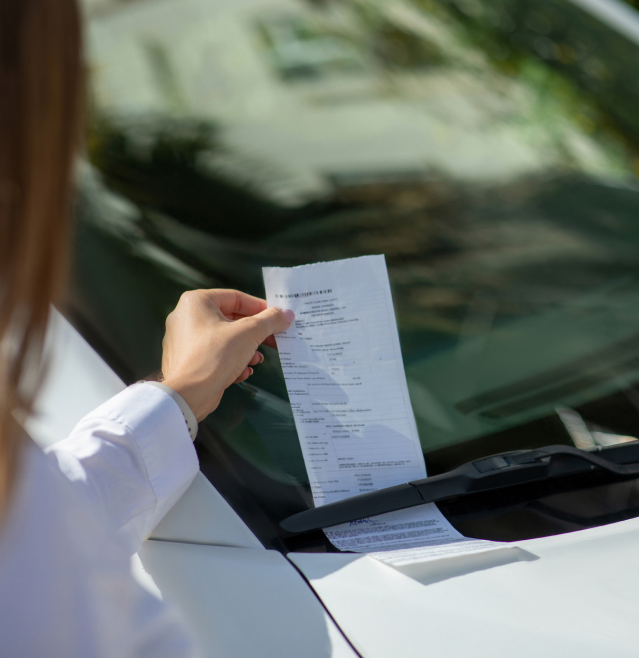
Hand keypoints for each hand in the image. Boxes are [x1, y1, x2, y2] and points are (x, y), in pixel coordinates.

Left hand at [161, 289, 293, 420]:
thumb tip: (286, 315)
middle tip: (274, 339)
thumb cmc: (214, 356)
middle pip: (231, 319)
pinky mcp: (188, 361)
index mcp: (196, 302)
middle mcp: (186, 318)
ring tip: (257, 359)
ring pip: (225, 339)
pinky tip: (243, 372)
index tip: (277, 317)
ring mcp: (185, 341)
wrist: (188, 395)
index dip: (260, 307)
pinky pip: (215, 355)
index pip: (236, 298)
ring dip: (246, 349)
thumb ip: (270, 321)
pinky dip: (232, 361)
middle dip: (255, 332)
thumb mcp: (249, 333)